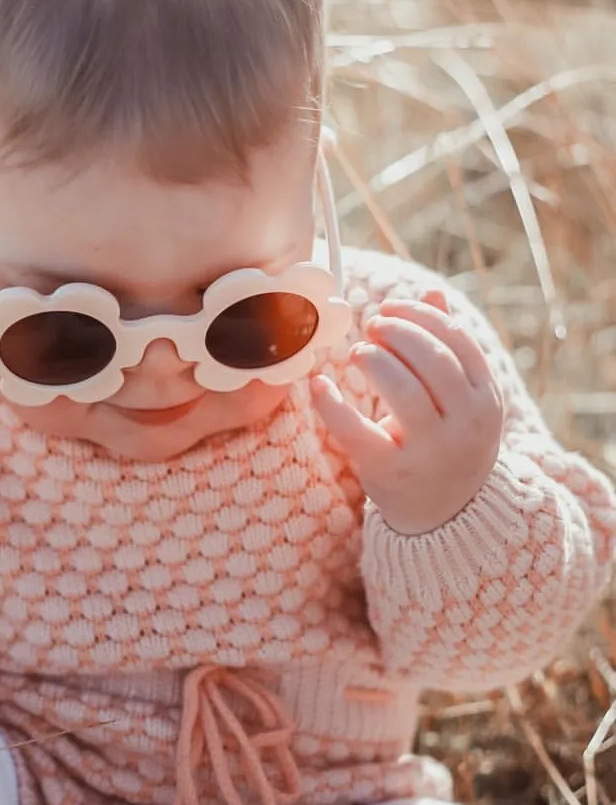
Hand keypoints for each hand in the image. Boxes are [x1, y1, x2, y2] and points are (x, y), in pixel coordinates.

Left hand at [310, 290, 505, 535]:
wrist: (447, 515)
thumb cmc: (447, 440)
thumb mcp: (461, 398)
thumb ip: (447, 346)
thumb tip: (429, 289)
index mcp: (486, 399)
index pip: (457, 341)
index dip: (421, 316)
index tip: (389, 308)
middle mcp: (466, 425)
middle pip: (432, 360)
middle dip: (397, 333)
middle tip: (371, 326)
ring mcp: (431, 451)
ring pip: (403, 390)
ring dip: (374, 360)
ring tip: (358, 353)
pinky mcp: (390, 472)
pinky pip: (356, 430)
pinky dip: (331, 403)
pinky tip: (318, 384)